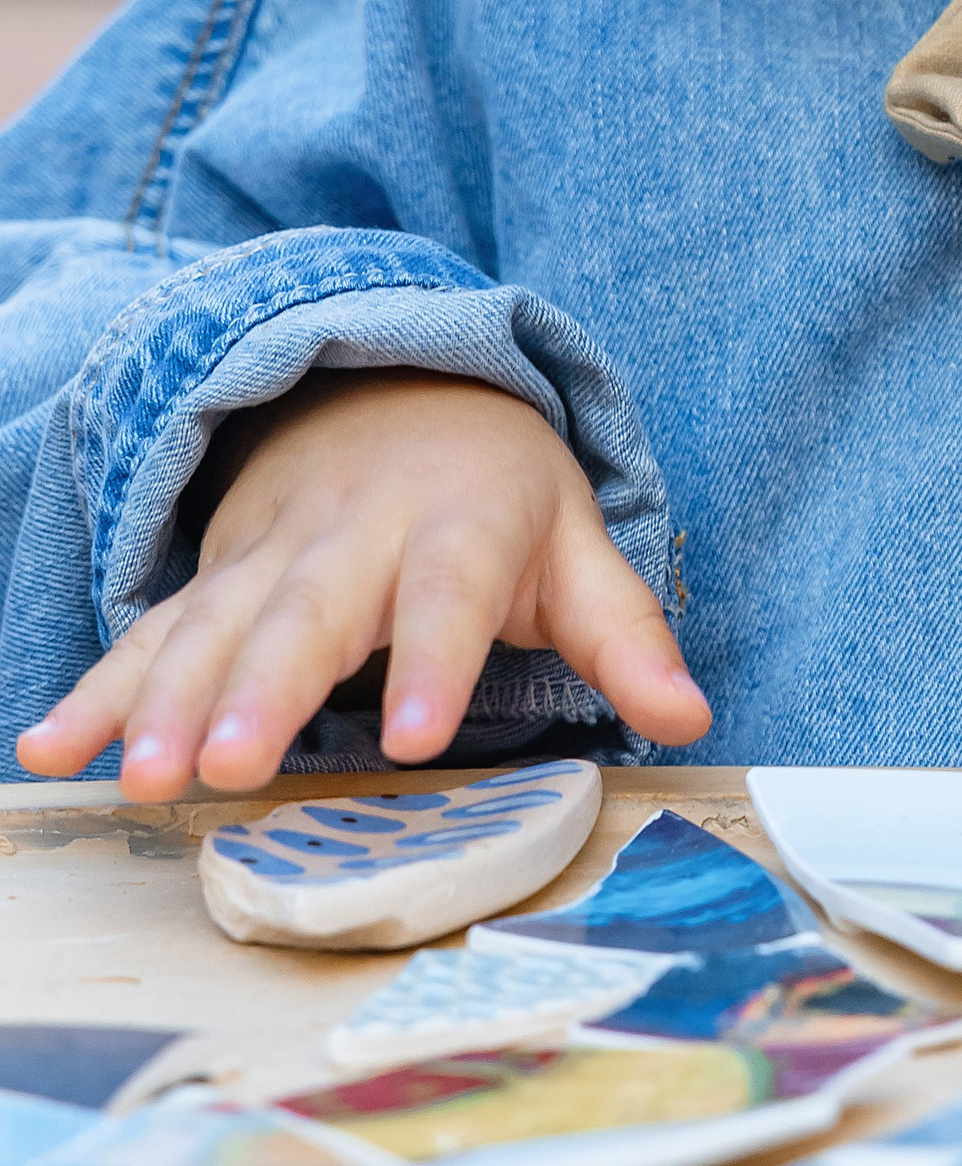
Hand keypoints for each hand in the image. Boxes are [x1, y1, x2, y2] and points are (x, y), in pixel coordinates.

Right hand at [17, 372, 709, 798]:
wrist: (403, 386)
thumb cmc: (502, 494)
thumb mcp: (576, 544)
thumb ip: (626, 634)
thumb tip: (693, 714)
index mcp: (460, 524)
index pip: (450, 593)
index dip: (434, 659)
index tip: (417, 735)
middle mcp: (357, 534)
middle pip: (310, 613)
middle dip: (265, 689)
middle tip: (230, 768)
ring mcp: (275, 552)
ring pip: (216, 626)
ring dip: (169, 700)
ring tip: (142, 779)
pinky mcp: (218, 575)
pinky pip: (153, 630)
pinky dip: (100, 689)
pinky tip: (51, 749)